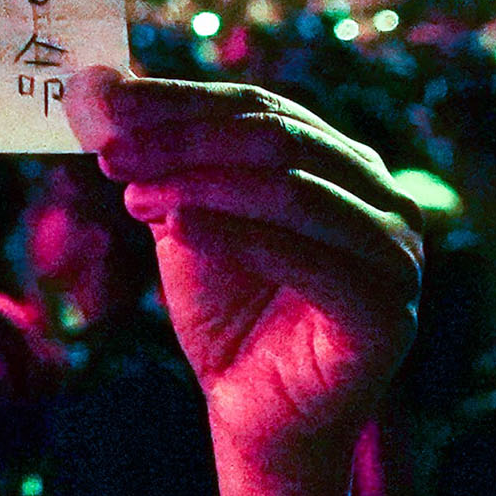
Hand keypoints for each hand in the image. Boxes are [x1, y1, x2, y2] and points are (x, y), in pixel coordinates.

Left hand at [67, 67, 418, 480]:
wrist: (253, 410)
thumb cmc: (227, 308)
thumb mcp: (187, 214)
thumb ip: (159, 155)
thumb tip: (98, 84)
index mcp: (343, 160)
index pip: (258, 105)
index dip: (179, 99)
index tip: (106, 100)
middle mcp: (384, 197)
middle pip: (276, 139)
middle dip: (183, 138)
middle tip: (110, 150)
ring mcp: (397, 254)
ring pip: (291, 191)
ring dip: (200, 184)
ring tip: (131, 194)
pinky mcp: (388, 314)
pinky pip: (306, 260)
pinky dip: (234, 235)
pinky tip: (175, 228)